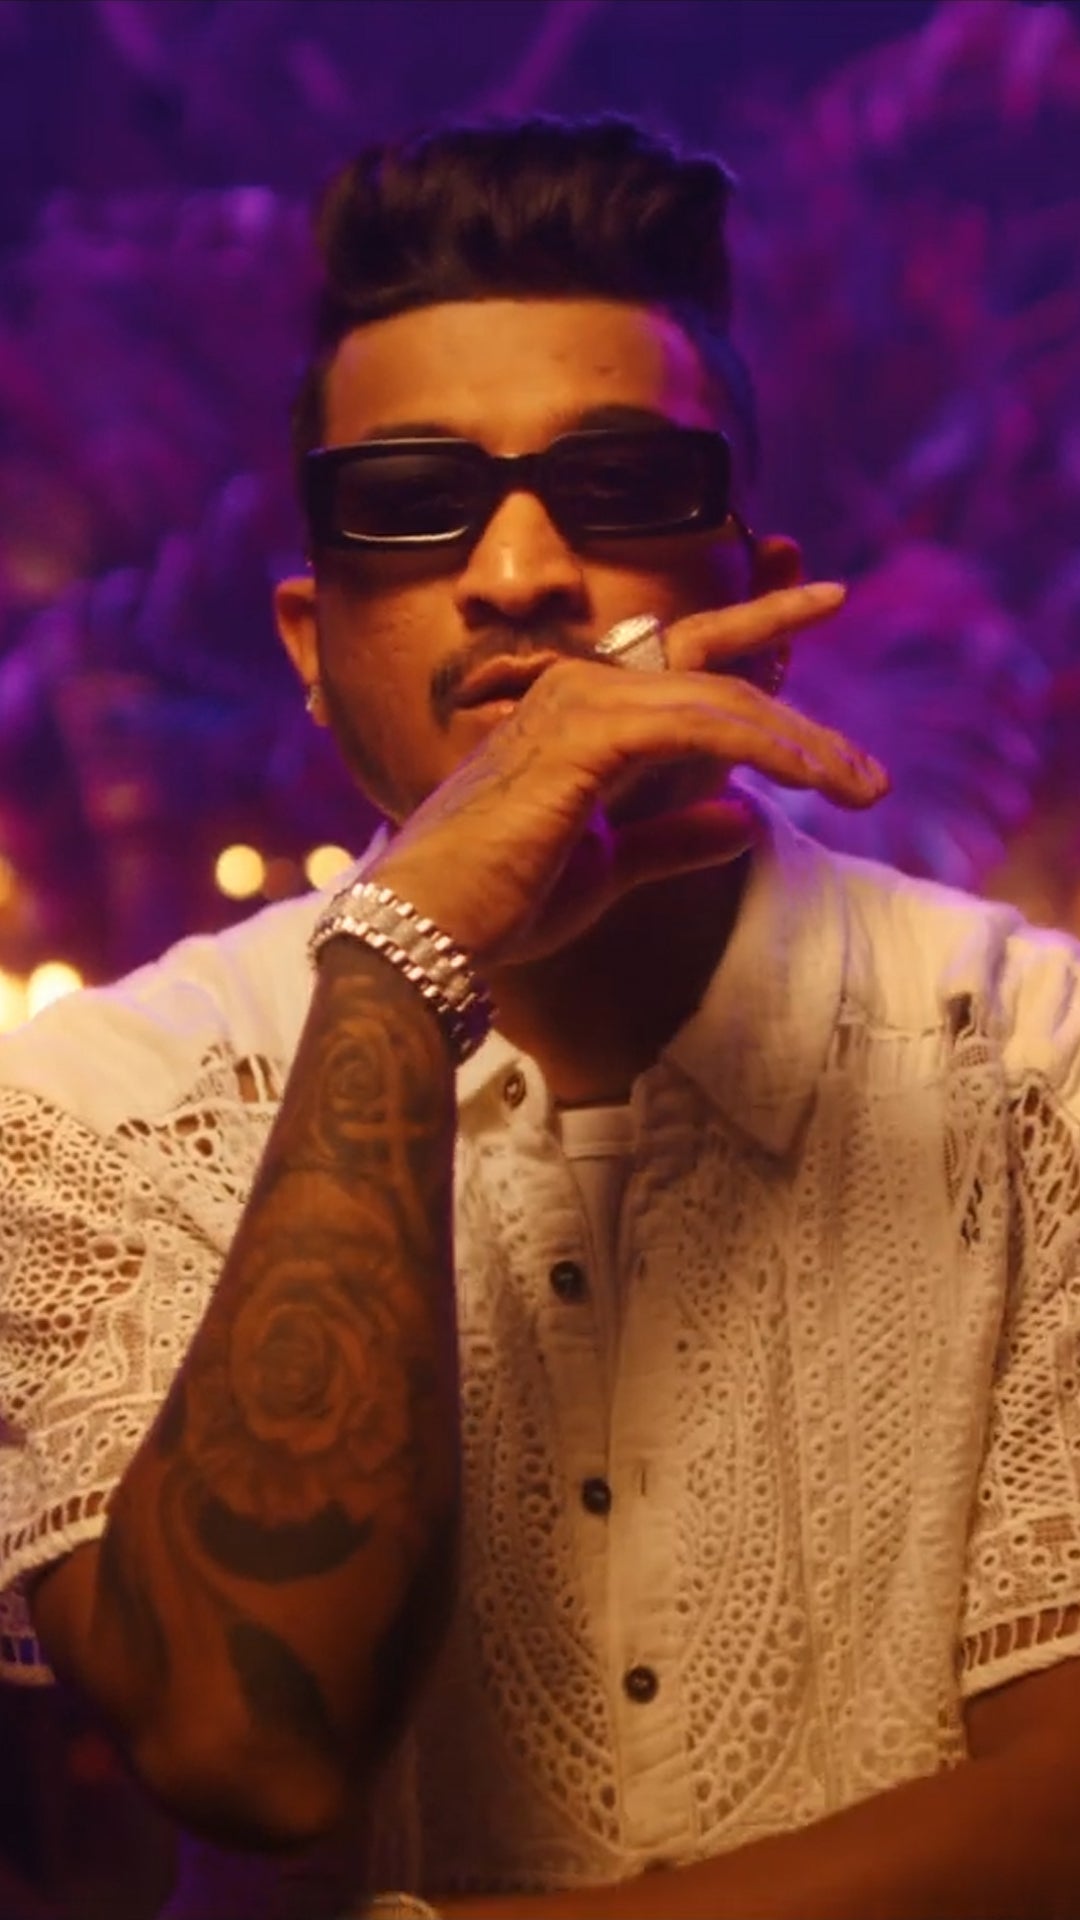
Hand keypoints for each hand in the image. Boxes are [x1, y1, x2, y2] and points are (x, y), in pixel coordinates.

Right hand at [368, 583, 887, 968]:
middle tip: (870, 776)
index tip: (826, 643)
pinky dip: (766, 747)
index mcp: (584, 715)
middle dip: (804, 724)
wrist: (431, 929)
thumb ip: (675, 836)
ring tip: (860, 787)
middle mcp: (583, 692)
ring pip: (723, 701)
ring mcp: (583, 705)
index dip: (763, 650)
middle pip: (720, 682)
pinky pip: (703, 726)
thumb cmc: (502, 902)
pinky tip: (811, 777)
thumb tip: (744, 821)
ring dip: (803, 744)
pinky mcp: (590, 735)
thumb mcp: (611, 869)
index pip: (691, 675)